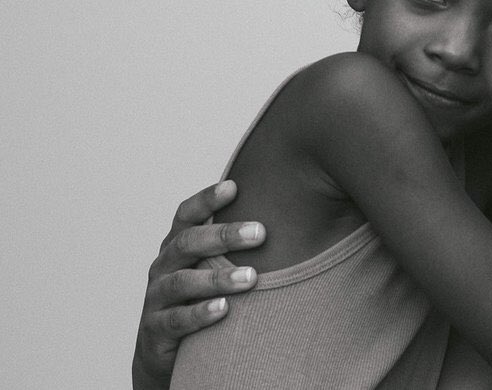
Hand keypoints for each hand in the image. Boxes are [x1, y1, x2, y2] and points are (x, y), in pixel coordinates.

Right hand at [132, 181, 264, 388]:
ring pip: (182, 281)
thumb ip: (237, 244)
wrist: (164, 349)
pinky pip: (176, 320)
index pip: (186, 215)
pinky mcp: (156, 330)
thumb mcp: (211, 265)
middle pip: (188, 243)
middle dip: (223, 236)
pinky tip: (225, 310)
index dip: (206, 200)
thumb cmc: (200, 295)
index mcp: (177, 244)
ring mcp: (156, 297)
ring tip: (251, 277)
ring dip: (217, 278)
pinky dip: (200, 314)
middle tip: (260, 233)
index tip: (234, 187)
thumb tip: (292, 214)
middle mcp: (164, 266)